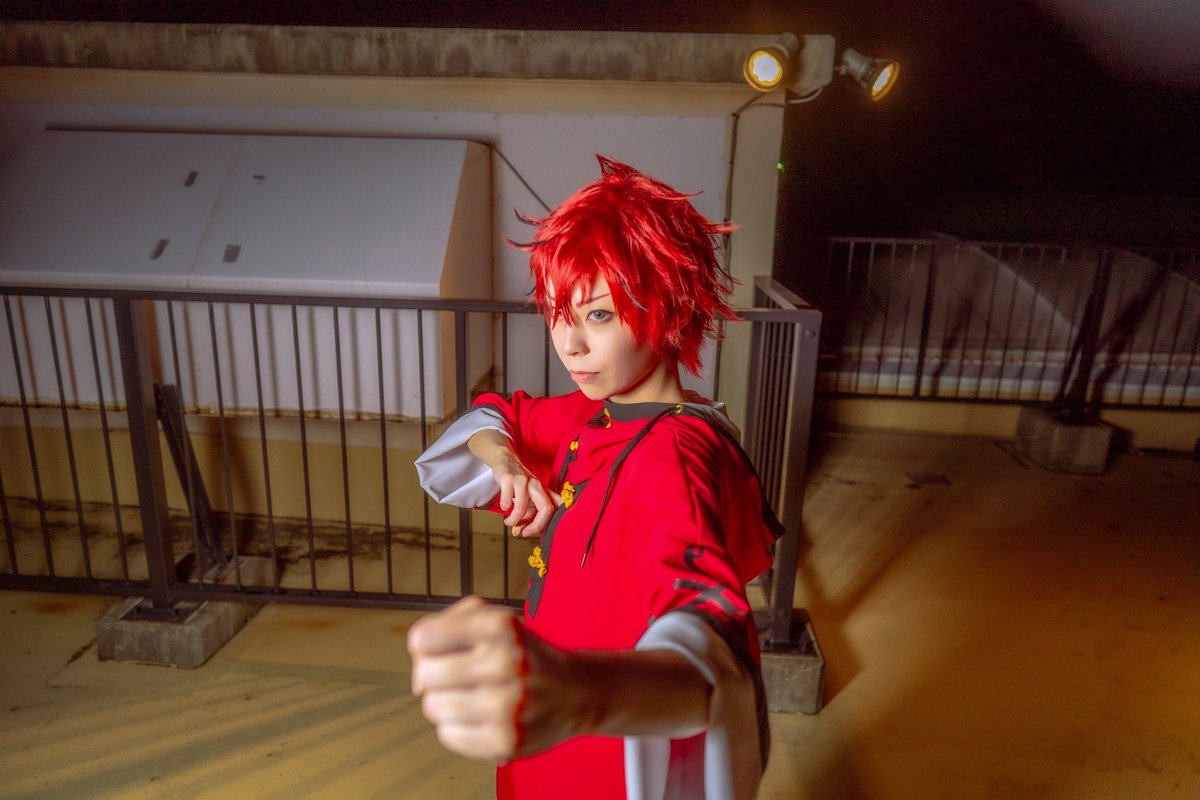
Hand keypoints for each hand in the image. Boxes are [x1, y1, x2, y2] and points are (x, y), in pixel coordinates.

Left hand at [407, 596, 581, 760]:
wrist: (578, 692)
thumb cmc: (523, 653)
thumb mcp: (493, 618)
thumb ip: (444, 626)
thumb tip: (418, 672)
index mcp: (500, 625)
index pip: (423, 638)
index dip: (428, 645)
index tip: (446, 649)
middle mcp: (506, 662)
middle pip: (425, 675)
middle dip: (436, 675)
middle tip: (462, 675)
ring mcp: (508, 705)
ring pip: (433, 707)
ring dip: (447, 702)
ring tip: (474, 696)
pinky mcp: (507, 741)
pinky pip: (449, 735)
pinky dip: (459, 727)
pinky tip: (483, 717)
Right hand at [490, 452, 561, 536]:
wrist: (506, 460)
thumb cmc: (519, 484)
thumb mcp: (526, 499)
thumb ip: (525, 517)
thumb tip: (518, 533)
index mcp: (544, 491)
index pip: (557, 507)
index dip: (551, 522)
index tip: (535, 531)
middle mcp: (537, 485)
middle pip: (546, 508)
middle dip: (536, 526)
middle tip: (524, 533)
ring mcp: (523, 481)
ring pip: (522, 508)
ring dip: (513, 520)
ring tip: (508, 522)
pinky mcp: (509, 479)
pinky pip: (507, 500)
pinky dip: (505, 507)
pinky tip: (504, 506)